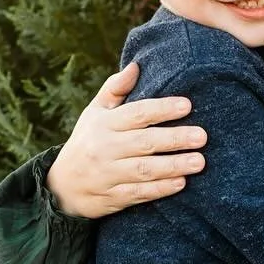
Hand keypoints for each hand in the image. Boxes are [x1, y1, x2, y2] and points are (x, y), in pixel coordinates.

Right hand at [44, 62, 206, 218]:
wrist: (62, 185)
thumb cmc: (87, 141)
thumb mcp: (94, 113)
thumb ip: (115, 89)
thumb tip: (136, 66)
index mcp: (104, 124)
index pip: (136, 113)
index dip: (162, 109)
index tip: (187, 105)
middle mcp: (105, 148)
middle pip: (144, 142)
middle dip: (174, 139)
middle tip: (201, 136)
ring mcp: (108, 174)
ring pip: (144, 169)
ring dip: (173, 166)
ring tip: (199, 161)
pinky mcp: (112, 197)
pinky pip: (138, 193)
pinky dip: (159, 189)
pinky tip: (181, 183)